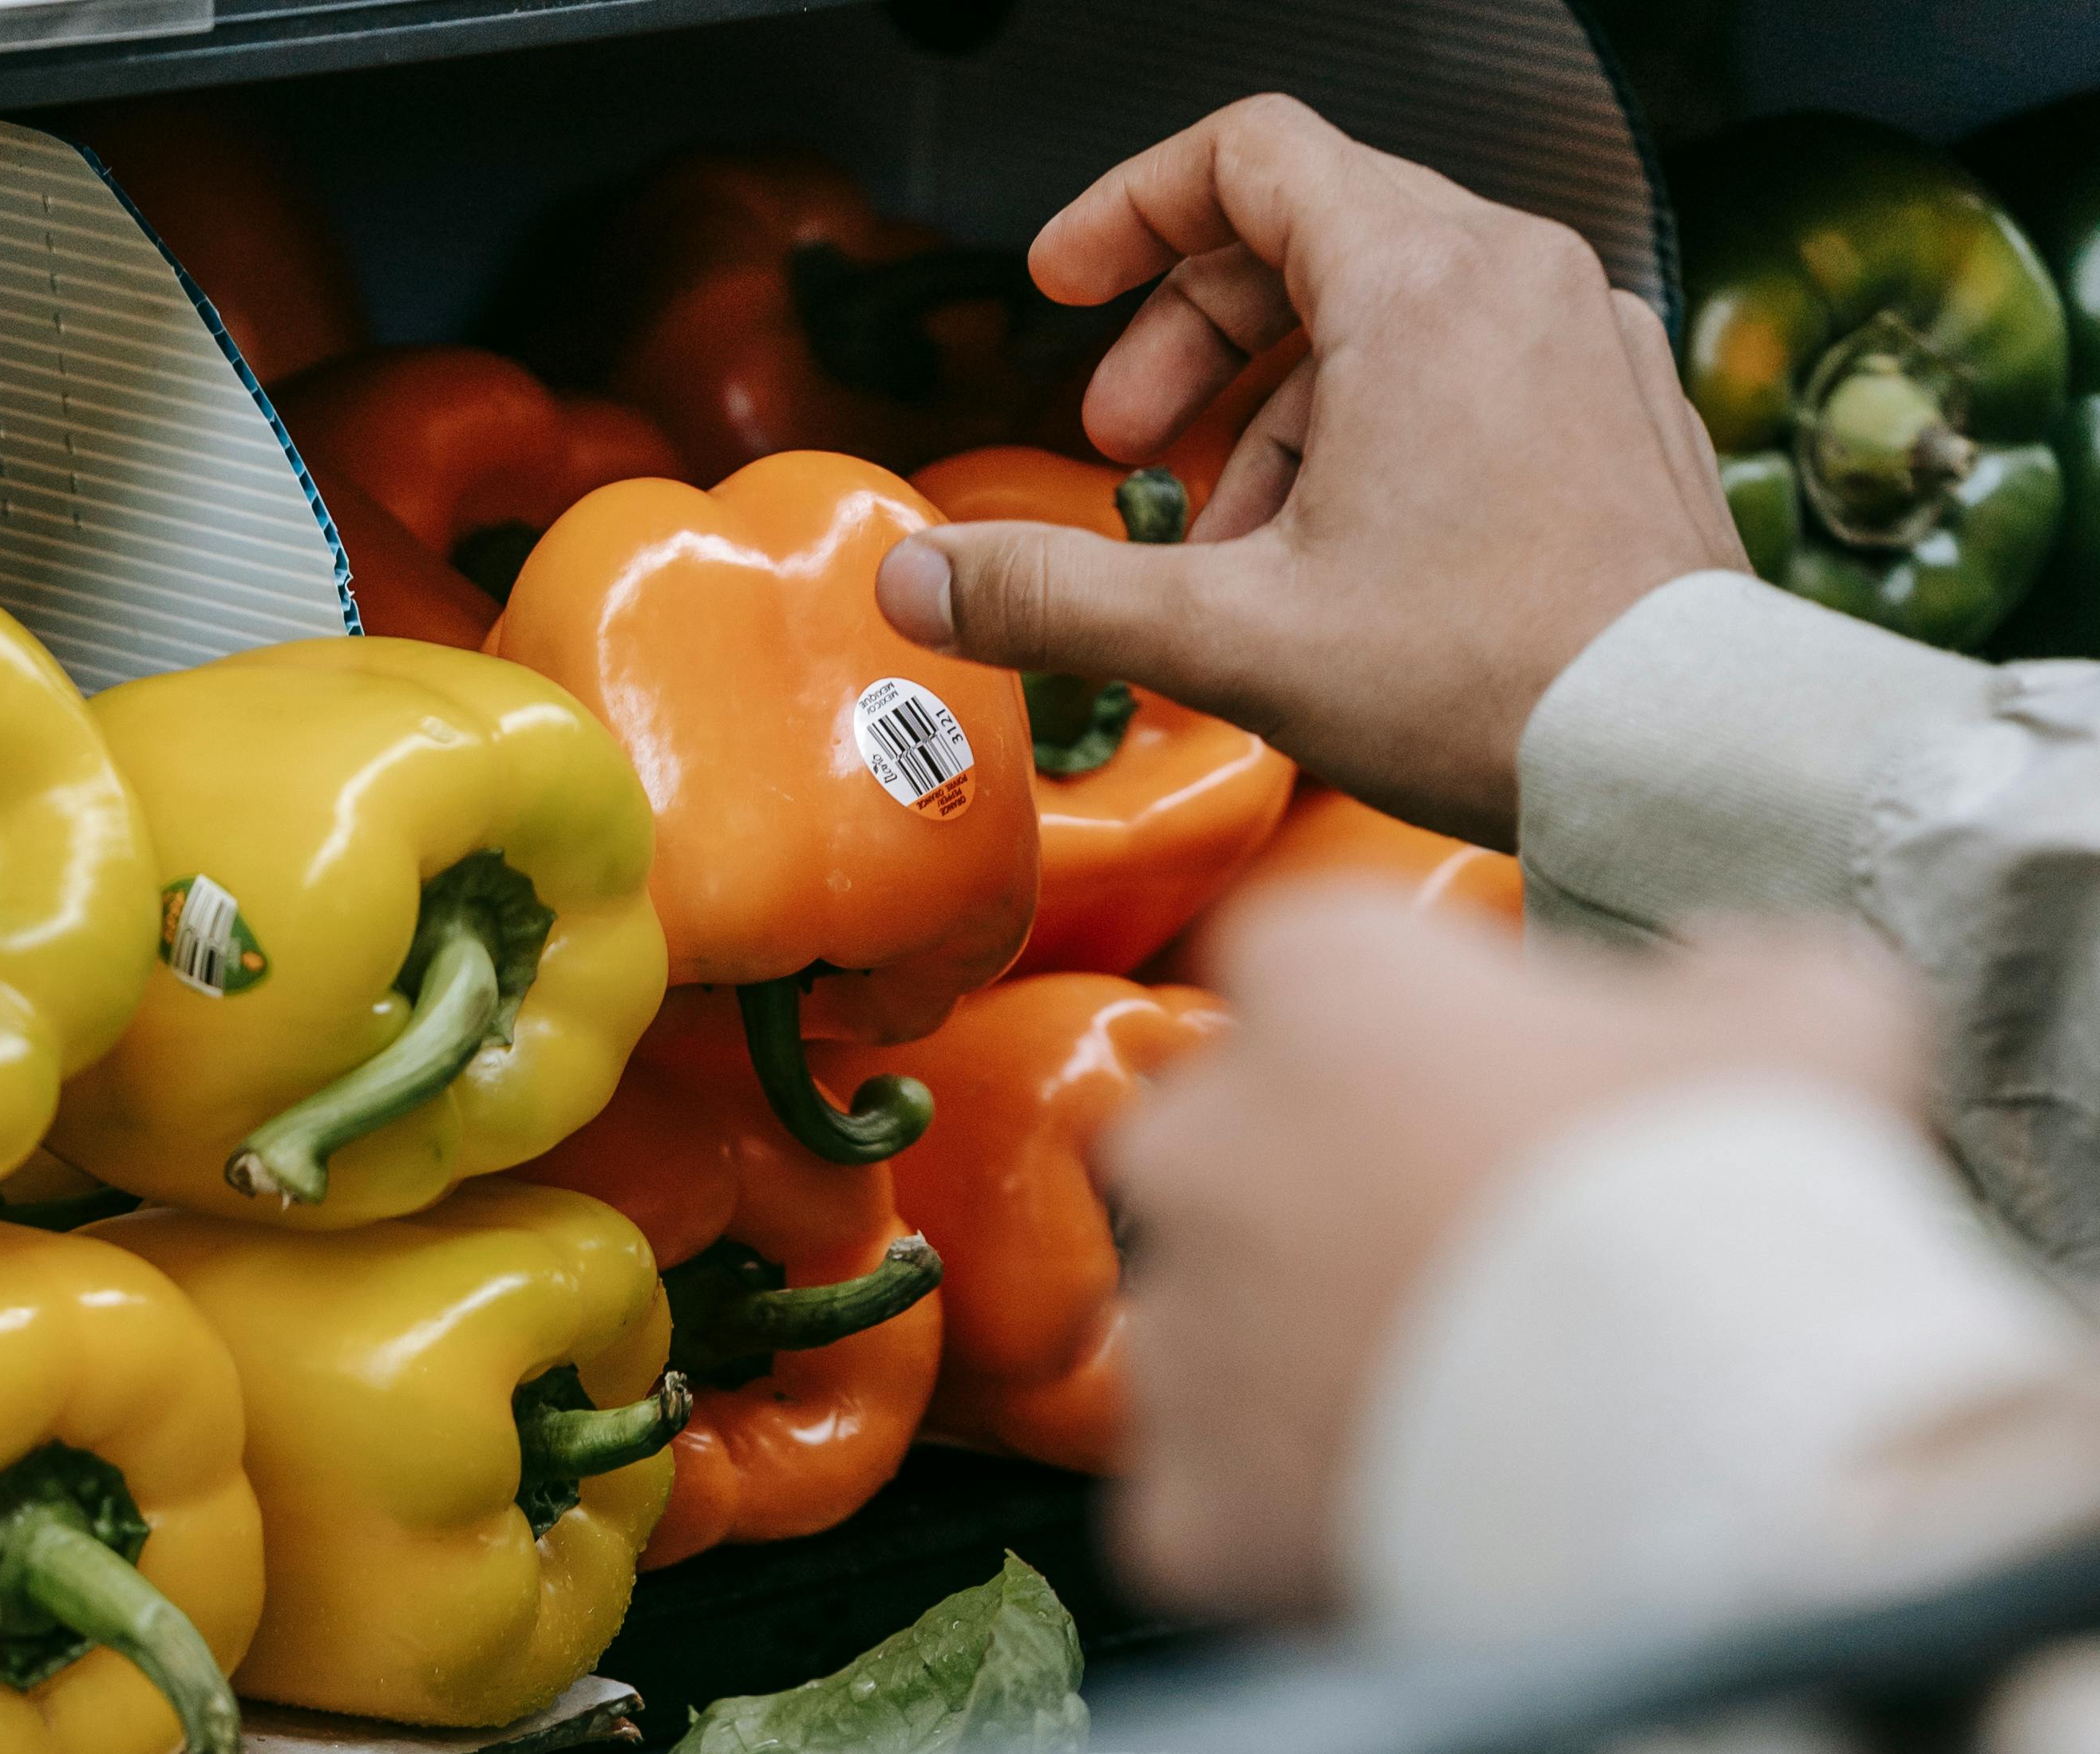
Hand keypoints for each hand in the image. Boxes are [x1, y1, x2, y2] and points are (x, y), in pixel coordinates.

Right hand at [875, 95, 1744, 843]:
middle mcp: (1517, 273)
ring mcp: (1588, 337)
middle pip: (1315, 232)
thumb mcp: (1232, 640)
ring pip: (1397, 313)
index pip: (1249, 155)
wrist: (1680, 754)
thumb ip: (1060, 599)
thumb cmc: (1486, 684)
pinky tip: (1353, 559)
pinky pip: (1480, 372)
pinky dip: (1388, 432)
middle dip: (1195, 335)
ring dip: (1285, 408)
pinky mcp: (1628, 414)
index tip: (1064, 286)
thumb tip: (917, 585)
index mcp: (1419, 278)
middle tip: (1125, 448)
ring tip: (1235, 544)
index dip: (1131, 211)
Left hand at [1104, 894, 1929, 1614]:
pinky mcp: (1183, 1503)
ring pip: (1212, 1333)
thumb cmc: (1748, 1193)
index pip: (1314, 969)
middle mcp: (1202, 1142)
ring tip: (1452, 1408)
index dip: (1406, 1036)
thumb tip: (1701, 984)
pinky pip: (1209, 1499)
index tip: (1494, 1103)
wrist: (1711, 1445)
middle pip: (1231, 1152)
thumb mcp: (1806, 1009)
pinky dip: (1283, 1514)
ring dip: (1298, 1360)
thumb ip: (1725, 971)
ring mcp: (1181, 1333)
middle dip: (1320, 1197)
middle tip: (1466, 1269)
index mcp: (1323, 979)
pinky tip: (1402, 1514)